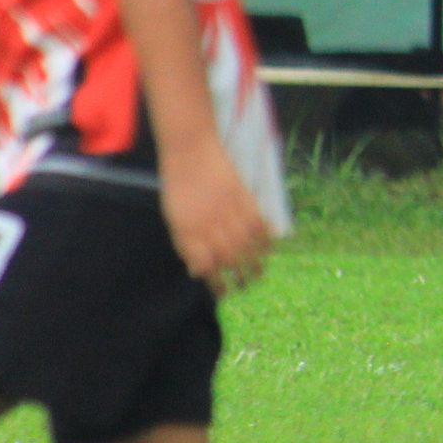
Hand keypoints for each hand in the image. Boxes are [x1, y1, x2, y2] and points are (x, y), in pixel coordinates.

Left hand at [160, 136, 273, 296]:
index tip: (223, 293)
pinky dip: (266, 238)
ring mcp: (227, 211)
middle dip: (239, 276)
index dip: (215, 282)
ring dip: (255, 262)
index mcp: (187, 230)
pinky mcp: (243, 197)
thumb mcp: (173, 217)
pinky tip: (269, 248)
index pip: (205, 265)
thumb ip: (186, 243)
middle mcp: (208, 224)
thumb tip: (197, 269)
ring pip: (246, 244)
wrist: (190, 149)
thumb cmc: (178, 184)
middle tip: (246, 286)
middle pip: (229, 258)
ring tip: (260, 273)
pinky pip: (259, 224)